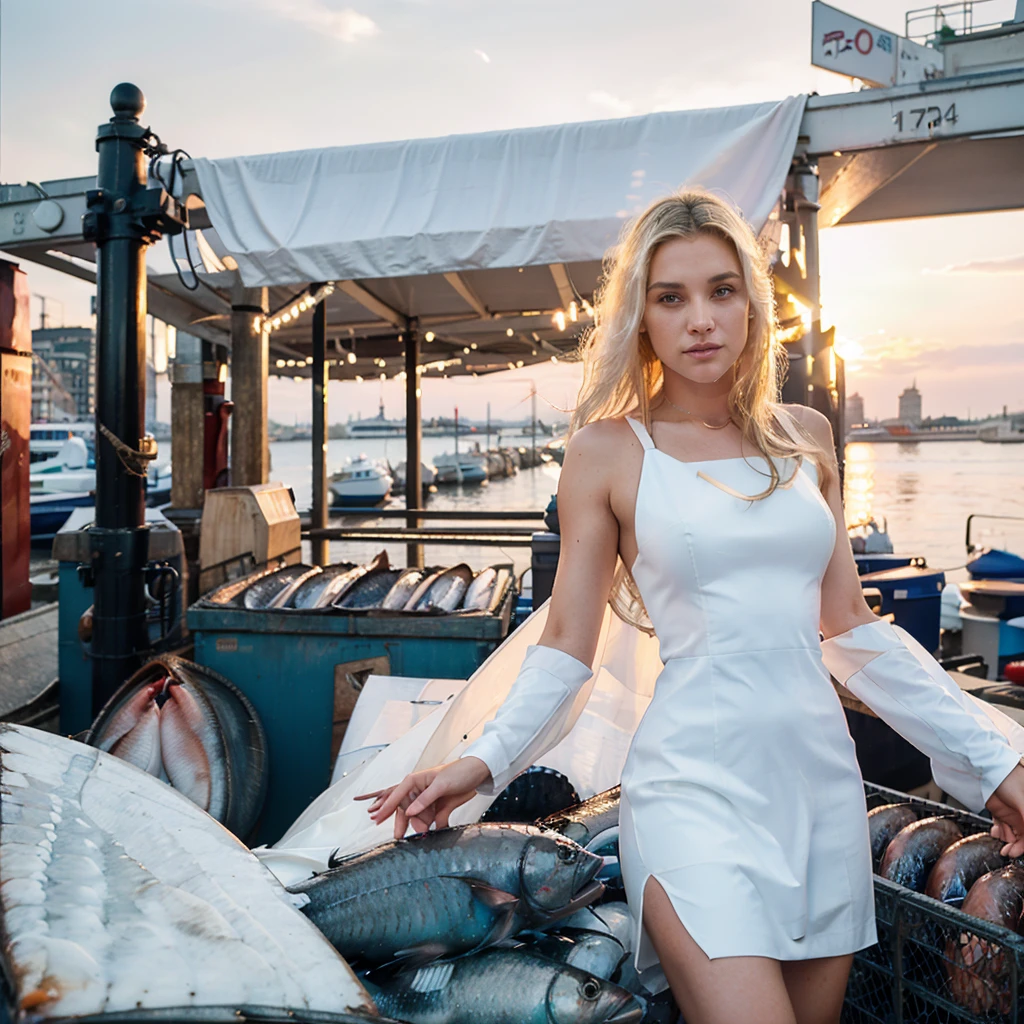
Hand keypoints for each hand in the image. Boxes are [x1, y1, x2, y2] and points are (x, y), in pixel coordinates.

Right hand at [354, 757, 492, 839]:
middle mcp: (419, 791)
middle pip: (404, 810)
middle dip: (403, 822)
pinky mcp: (438, 809)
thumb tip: (409, 812)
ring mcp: (428, 801)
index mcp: (415, 781)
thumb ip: (425, 799)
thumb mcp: (441, 784)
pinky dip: (431, 827)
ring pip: (417, 818)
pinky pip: (430, 822)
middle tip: (400, 836)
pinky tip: (433, 829)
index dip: (385, 807)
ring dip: (420, 825)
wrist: (479, 773)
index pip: (396, 795)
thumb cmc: (460, 772)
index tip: (376, 818)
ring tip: (425, 829)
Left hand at [986, 761, 1023, 857]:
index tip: (1016, 852)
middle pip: (1023, 836)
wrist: (985, 768)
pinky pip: (1002, 827)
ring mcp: (1013, 813)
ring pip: (1013, 833)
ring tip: (999, 838)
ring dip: (1007, 839)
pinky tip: (995, 831)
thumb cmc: (1008, 779)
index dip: (1023, 845)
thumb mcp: (1021, 802)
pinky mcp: (1000, 812)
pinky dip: (999, 832)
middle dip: (1016, 845)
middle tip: (1006, 851)